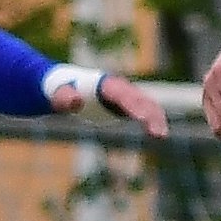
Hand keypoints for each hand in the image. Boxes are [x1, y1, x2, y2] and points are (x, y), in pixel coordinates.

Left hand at [51, 75, 170, 138]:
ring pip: (147, 103)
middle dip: (149, 114)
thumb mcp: (58, 95)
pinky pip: (146, 109)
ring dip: (156, 118)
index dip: (132, 105)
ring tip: (162, 136)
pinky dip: (155, 119)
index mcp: (103, 84)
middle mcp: (118, 87)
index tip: (142, 119)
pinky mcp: (128, 104)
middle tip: (158, 134)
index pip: (121, 94)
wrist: (67, 86)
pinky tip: (160, 133)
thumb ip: (65, 98)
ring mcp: (125, 94)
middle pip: (138, 99)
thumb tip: (76, 102)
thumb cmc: (61, 91)